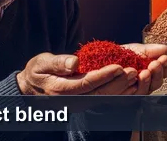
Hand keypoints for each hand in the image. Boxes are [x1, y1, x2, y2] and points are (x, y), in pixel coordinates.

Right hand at [16, 53, 138, 95]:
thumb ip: (57, 62)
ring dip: (121, 88)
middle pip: (99, 93)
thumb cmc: (37, 72)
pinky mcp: (86, 102)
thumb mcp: (41, 63)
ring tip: (136, 75)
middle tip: (133, 70)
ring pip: (104, 98)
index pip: (86, 83)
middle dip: (118, 82)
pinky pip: (104, 99)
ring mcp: (80, 103)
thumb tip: (74, 62)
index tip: (118, 66)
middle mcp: (72, 100)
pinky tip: (131, 84)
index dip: (104, 76)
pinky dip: (119, 92)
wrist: (31, 89)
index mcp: (61, 90)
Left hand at [122, 43, 166, 93]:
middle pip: (156, 83)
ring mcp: (132, 92)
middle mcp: (143, 84)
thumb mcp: (135, 50)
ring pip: (144, 92)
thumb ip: (150, 51)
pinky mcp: (121, 98)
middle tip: (155, 64)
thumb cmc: (119, 55)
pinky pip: (129, 96)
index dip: (166, 67)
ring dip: (146, 82)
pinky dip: (132, 88)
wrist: (98, 59)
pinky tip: (133, 78)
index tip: (164, 58)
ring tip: (145, 72)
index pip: (163, 72)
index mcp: (150, 71)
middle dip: (158, 73)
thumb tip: (165, 49)